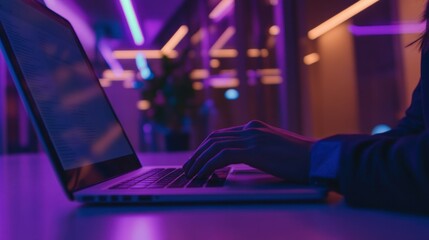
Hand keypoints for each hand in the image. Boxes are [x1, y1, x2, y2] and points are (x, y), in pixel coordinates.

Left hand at [183, 120, 315, 182]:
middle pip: (214, 138)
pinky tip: (204, 174)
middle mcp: (251, 128)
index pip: (223, 135)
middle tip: (188, 167)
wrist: (321, 157)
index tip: (197, 159)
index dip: (206, 148)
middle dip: (198, 153)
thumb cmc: (302, 158)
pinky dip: (209, 165)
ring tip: (191, 174)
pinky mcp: (254, 149)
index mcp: (255, 127)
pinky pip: (222, 156)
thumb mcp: (276, 149)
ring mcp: (252, 137)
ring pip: (215, 146)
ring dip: (199, 160)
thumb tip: (244, 159)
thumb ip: (259, 149)